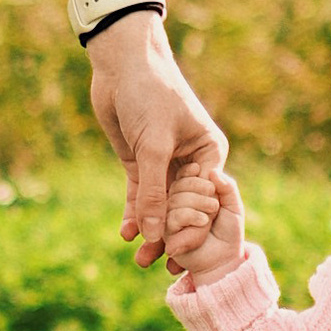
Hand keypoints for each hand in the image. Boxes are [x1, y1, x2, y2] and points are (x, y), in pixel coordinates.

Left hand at [87, 15, 226, 265]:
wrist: (121, 63)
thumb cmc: (149, 94)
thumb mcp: (153, 146)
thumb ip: (154, 193)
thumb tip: (156, 236)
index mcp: (209, 152)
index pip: (204, 198)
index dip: (193, 228)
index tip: (182, 255)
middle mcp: (190, 159)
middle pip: (182, 206)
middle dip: (171, 236)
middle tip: (162, 267)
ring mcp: (164, 161)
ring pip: (159, 204)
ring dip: (151, 230)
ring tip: (141, 260)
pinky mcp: (139, 160)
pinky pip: (139, 194)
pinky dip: (134, 213)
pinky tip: (127, 234)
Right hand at [163, 162, 247, 286]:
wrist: (224, 259)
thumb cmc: (228, 231)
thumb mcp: (233, 205)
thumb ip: (227, 187)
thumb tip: (213, 172)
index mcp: (188, 193)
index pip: (184, 175)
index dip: (192, 172)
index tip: (201, 172)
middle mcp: (175, 203)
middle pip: (178, 184)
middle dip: (198, 189)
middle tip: (214, 206)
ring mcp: (169, 218)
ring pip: (174, 198)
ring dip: (196, 203)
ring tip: (210, 217)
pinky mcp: (166, 233)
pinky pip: (172, 216)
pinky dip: (189, 215)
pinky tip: (203, 222)